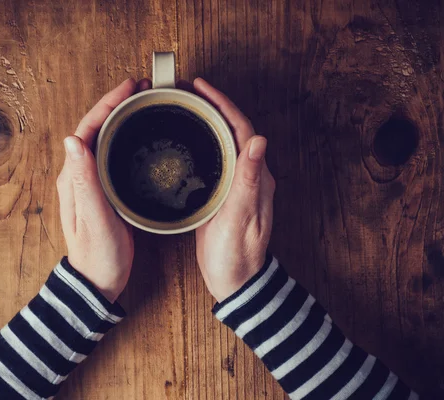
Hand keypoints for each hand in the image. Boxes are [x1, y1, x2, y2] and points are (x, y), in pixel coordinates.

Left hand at [56, 78, 151, 302]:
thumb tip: (73, 139)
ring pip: (103, 140)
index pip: (88, 129)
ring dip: (120, 118)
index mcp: (74, 178)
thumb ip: (85, 181)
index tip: (130, 87)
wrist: (97, 283)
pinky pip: (110, 155)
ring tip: (143, 104)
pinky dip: (124, 138)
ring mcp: (89, 184)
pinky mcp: (101, 192)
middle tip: (142, 89)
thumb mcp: (95, 218)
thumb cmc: (99, 256)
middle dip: (116, 104)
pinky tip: (138, 136)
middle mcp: (78, 176)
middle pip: (95, 129)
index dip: (107, 104)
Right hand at [192, 78, 275, 302]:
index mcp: (256, 178)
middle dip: (213, 105)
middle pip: (233, 130)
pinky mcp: (224, 194)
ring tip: (184, 106)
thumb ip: (248, 181)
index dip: (222, 104)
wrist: (236, 282)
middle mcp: (250, 176)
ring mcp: (237, 185)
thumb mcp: (239, 218)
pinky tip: (187, 140)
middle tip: (186, 91)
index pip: (242, 129)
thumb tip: (259, 140)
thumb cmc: (237, 256)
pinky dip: (202, 141)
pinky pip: (216, 158)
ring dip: (207, 120)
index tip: (201, 87)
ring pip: (224, 142)